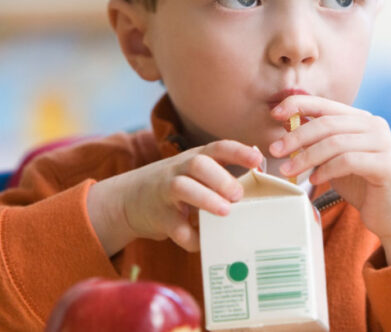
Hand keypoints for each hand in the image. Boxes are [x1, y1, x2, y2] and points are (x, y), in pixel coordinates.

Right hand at [87, 140, 262, 254]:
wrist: (128, 200)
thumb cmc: (175, 186)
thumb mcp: (195, 172)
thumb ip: (223, 171)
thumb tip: (262, 169)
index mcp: (195, 158)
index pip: (218, 148)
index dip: (239, 152)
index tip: (257, 160)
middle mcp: (179, 170)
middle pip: (198, 164)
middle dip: (221, 178)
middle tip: (238, 195)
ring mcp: (165, 192)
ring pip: (182, 187)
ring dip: (205, 199)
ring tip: (225, 212)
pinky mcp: (158, 216)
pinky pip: (175, 227)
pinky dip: (191, 237)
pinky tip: (204, 242)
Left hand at [269, 95, 390, 264]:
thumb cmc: (360, 186)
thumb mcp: (333, 159)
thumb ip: (317, 141)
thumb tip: (287, 123)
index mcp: (362, 119)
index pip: (326, 104)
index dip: (299, 104)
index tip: (274, 114)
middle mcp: (376, 125)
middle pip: (328, 124)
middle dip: (297, 136)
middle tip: (275, 150)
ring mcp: (384, 144)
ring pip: (336, 143)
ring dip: (307, 156)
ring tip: (288, 170)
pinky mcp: (387, 165)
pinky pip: (348, 161)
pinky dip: (326, 169)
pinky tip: (314, 180)